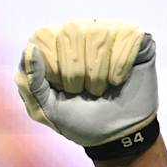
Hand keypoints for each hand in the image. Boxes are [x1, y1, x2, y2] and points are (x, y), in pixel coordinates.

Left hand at [14, 19, 157, 149]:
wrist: (118, 136)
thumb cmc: (81, 120)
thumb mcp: (48, 109)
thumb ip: (31, 83)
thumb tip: (30, 49)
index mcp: (56, 47)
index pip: (44, 34)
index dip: (53, 64)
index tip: (63, 88)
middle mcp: (82, 33)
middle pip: (71, 31)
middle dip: (76, 71)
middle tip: (84, 91)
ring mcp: (109, 33)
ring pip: (98, 33)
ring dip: (99, 71)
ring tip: (102, 88)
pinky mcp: (135, 38)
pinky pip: (126, 35)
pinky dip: (120, 64)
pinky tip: (119, 80)